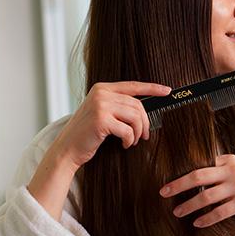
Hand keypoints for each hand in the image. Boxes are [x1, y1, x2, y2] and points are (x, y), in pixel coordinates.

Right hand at [49, 81, 171, 170]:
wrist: (67, 149)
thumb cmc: (86, 134)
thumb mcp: (101, 113)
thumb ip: (118, 106)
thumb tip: (143, 109)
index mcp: (102, 89)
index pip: (133, 86)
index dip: (152, 88)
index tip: (167, 91)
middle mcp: (101, 93)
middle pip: (137, 104)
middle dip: (145, 122)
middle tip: (144, 135)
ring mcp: (100, 105)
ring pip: (135, 117)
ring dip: (138, 132)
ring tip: (131, 140)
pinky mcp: (101, 120)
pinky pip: (128, 130)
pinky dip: (129, 140)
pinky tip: (124, 144)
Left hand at [159, 154, 234, 231]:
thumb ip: (217, 170)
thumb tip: (187, 175)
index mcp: (229, 160)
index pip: (200, 164)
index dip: (182, 173)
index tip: (168, 182)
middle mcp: (233, 171)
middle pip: (199, 175)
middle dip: (179, 185)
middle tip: (164, 192)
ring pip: (207, 196)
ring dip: (189, 205)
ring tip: (177, 212)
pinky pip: (220, 212)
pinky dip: (206, 218)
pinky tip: (197, 223)